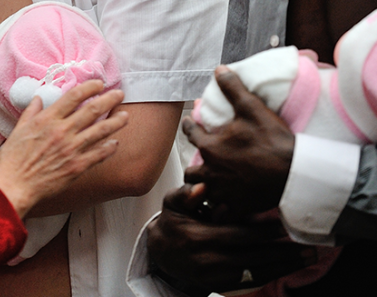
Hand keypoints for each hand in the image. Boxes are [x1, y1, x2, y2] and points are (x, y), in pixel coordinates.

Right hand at [0, 80, 126, 217]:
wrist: (15, 184)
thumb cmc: (13, 158)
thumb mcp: (18, 129)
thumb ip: (31, 112)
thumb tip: (39, 99)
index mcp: (48, 119)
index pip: (74, 96)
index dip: (90, 87)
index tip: (99, 84)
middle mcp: (63, 131)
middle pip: (93, 110)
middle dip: (109, 99)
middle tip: (119, 94)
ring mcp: (72, 149)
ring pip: (101, 131)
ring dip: (116, 121)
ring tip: (125, 116)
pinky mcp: (77, 166)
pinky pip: (99, 154)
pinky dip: (109, 147)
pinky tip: (115, 142)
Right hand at [146, 184, 316, 293]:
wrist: (162, 254)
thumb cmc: (173, 223)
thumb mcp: (172, 204)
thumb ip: (186, 194)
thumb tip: (202, 186)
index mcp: (197, 236)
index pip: (237, 234)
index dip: (263, 232)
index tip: (285, 226)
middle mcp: (207, 259)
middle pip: (253, 256)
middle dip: (283, 251)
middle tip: (308, 245)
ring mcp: (214, 275)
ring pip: (256, 271)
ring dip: (284, 266)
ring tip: (308, 257)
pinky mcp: (220, 285)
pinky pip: (251, 281)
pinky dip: (273, 274)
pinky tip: (289, 267)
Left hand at [183, 66, 294, 215]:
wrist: (297, 173)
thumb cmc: (273, 140)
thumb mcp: (252, 108)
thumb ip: (233, 88)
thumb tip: (219, 69)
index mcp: (210, 146)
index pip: (190, 133)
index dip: (189, 126)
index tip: (191, 124)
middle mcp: (211, 170)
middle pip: (191, 170)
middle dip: (194, 166)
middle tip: (202, 161)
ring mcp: (223, 191)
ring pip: (201, 192)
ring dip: (202, 188)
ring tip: (209, 184)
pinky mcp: (237, 207)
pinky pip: (220, 213)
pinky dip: (219, 210)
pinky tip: (224, 206)